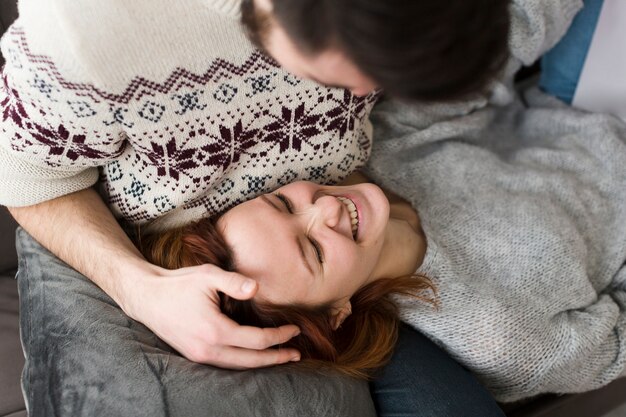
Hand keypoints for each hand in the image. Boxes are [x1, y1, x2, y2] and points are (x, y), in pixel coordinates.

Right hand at [122, 262, 300, 368]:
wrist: (146, 297)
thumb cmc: (178, 283)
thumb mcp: (207, 275)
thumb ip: (234, 282)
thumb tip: (257, 288)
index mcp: (215, 330)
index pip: (257, 340)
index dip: (279, 337)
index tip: (295, 329)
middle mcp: (208, 349)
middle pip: (251, 361)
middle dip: (277, 358)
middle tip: (297, 354)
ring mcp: (199, 356)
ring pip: (238, 367)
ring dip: (261, 363)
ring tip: (281, 358)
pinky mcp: (194, 356)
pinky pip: (225, 364)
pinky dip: (244, 362)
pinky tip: (254, 355)